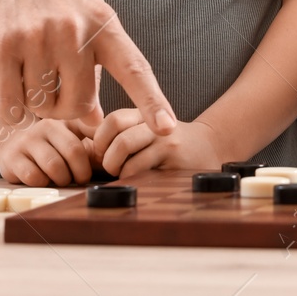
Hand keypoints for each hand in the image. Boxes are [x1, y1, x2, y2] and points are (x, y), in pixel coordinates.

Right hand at [0, 0, 177, 132]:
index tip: (166, 128)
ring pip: (41, 106)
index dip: (151, 101)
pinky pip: (10, 105)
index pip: (134, 68)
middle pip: (78, 104)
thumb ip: (95, 66)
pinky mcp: (3, 45)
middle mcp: (74, 28)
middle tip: (53, 88)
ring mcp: (38, 35)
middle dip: (64, 108)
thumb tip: (96, 120)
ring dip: (33, 102)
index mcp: (103, 22)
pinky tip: (9, 89)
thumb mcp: (83, 19)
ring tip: (29, 73)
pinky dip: (9, 108)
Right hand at [0, 117, 98, 186]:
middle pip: (73, 152)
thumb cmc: (48, 144)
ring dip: (61, 180)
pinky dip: (42, 183)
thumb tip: (111, 142)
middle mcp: (45, 127)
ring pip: (54, 166)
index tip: (90, 169)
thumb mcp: (69, 134)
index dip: (92, 157)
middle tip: (78, 180)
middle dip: (80, 173)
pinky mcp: (11, 158)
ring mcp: (27, 141)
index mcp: (63, 120)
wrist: (9, 144)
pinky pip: (34, 176)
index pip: (89, 132)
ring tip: (60, 180)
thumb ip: (91, 135)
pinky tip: (42, 180)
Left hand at [90, 110, 223, 178]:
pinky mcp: (174, 159)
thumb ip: (120, 137)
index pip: (113, 120)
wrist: (210, 148)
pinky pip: (140, 171)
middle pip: (118, 137)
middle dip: (107, 159)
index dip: (100, 140)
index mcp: (145, 114)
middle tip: (112, 168)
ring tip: (124, 175)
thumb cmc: (170, 146)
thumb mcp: (146, 132)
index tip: (102, 153)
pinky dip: (131, 180)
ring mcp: (166, 140)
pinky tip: (139, 182)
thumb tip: (85, 153)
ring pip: (125, 154)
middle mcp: (156, 123)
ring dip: (118, 171)